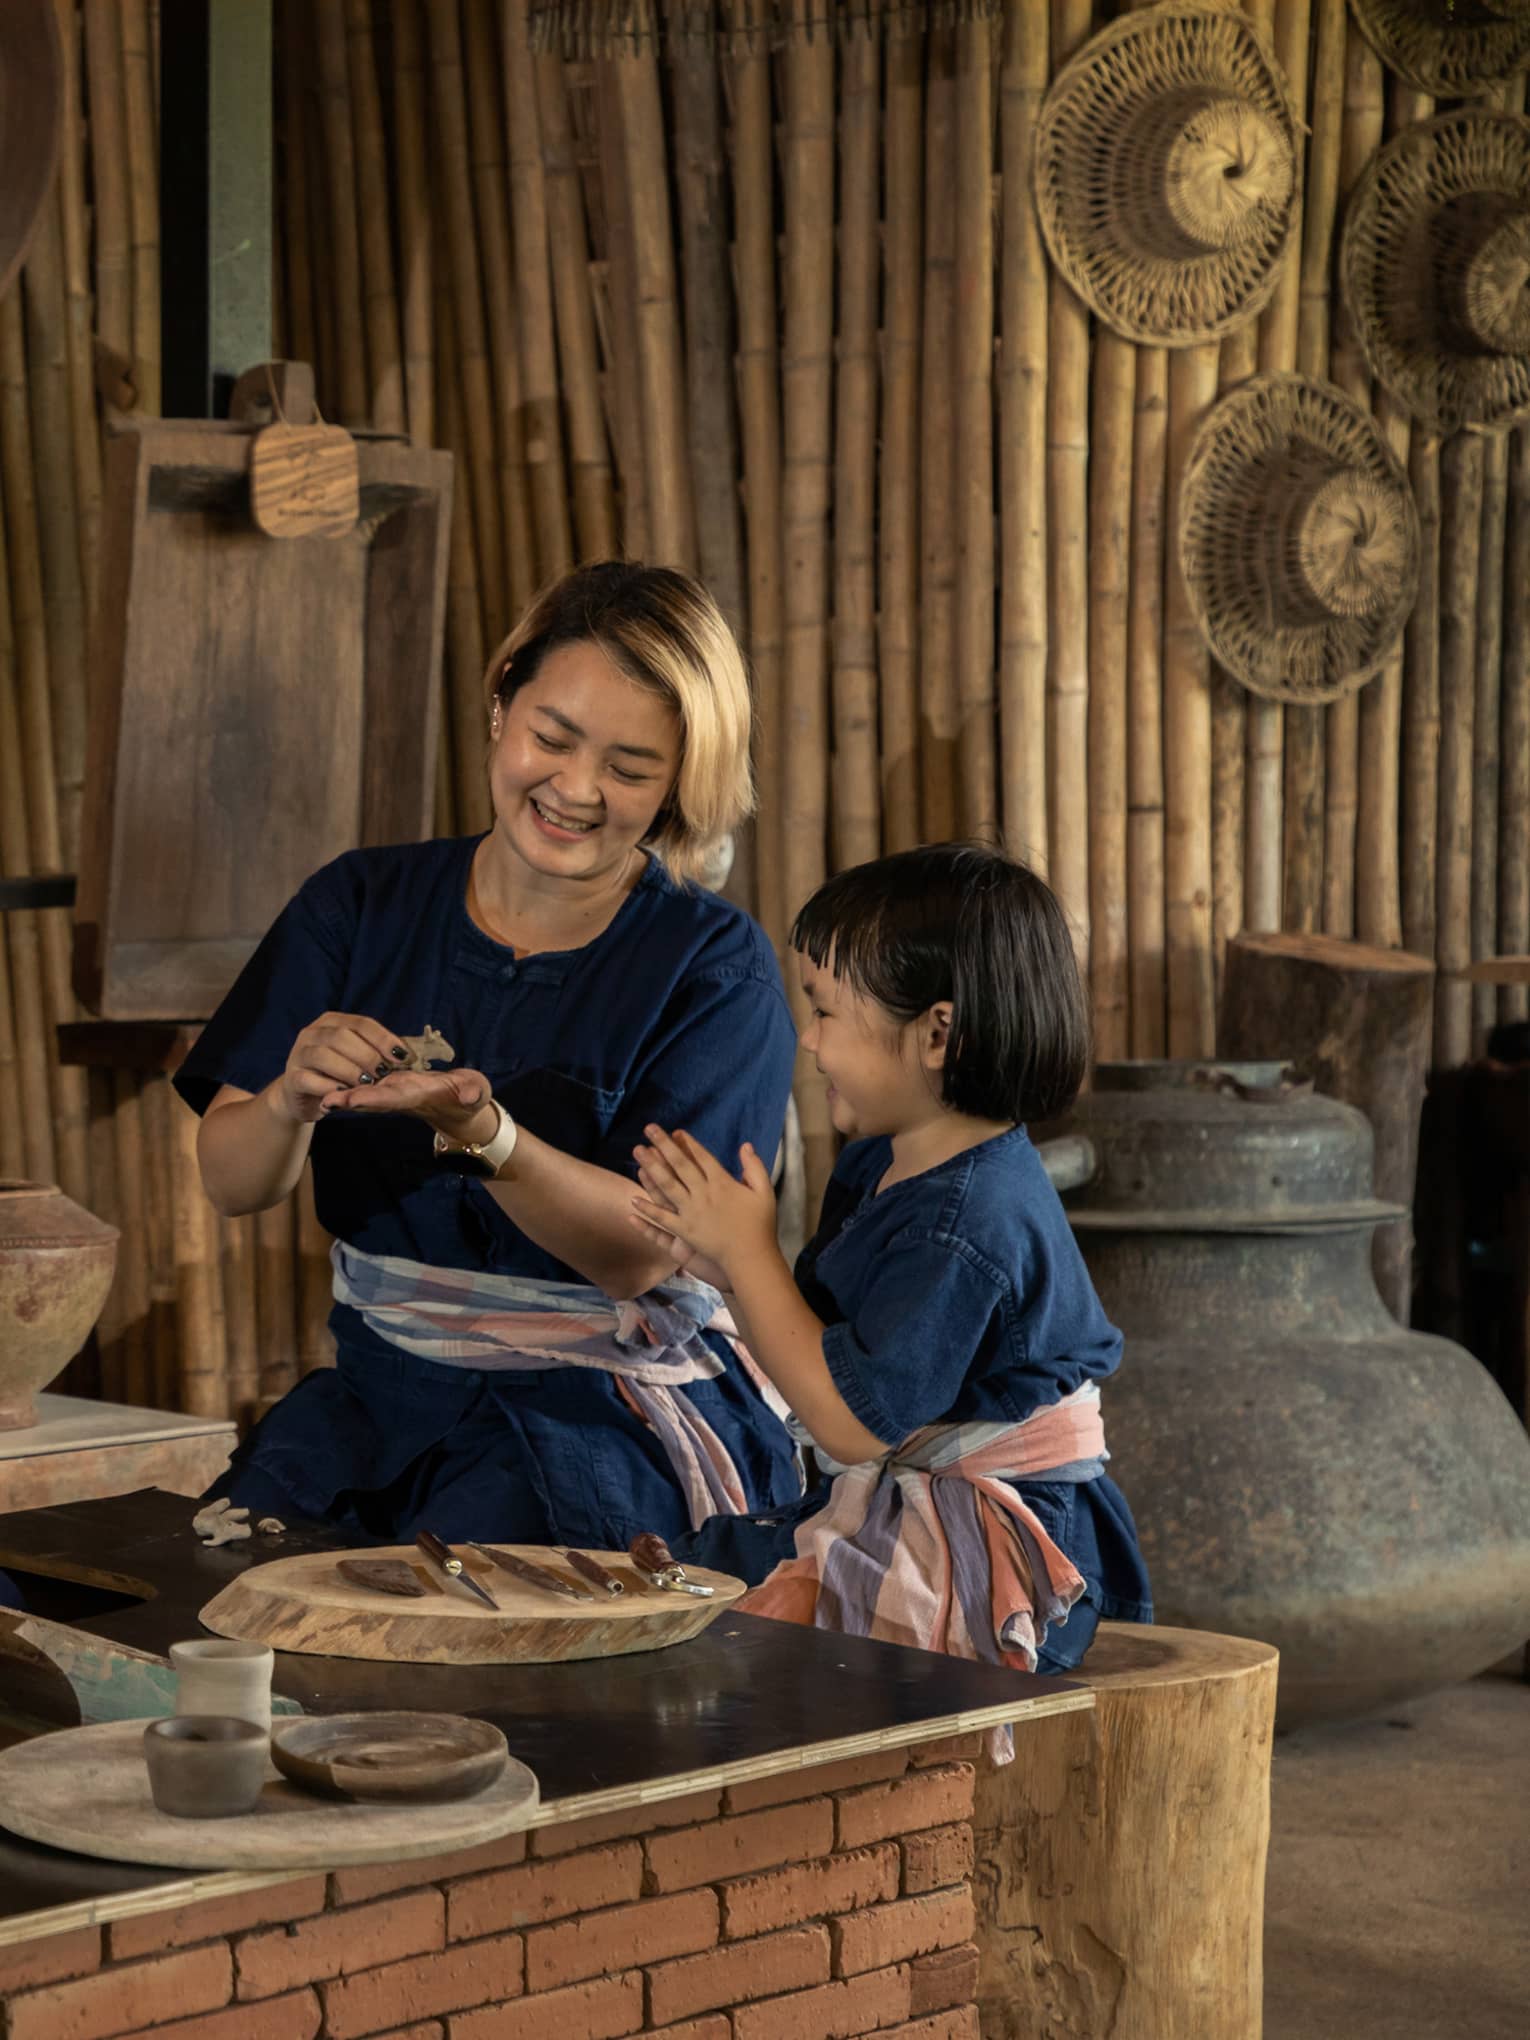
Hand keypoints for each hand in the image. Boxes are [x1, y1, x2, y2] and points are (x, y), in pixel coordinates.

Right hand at [273, 1012, 413, 1124]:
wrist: (301, 1094)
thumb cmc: (336, 1073)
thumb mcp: (354, 1057)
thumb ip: (374, 1051)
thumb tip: (405, 1055)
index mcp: (332, 1022)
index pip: (361, 1024)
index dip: (383, 1039)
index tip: (402, 1056)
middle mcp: (313, 1033)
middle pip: (342, 1037)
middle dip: (367, 1055)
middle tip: (383, 1072)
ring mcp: (299, 1054)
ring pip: (323, 1055)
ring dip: (349, 1070)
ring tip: (367, 1083)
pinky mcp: (292, 1078)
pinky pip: (309, 1079)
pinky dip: (330, 1087)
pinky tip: (345, 1093)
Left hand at [318, 1065, 498, 1146]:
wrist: (461, 1104)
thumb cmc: (471, 1097)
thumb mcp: (476, 1093)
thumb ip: (473, 1093)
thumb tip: (469, 1094)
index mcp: (421, 1097)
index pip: (395, 1098)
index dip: (373, 1098)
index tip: (353, 1100)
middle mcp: (403, 1097)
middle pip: (373, 1099)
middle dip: (350, 1100)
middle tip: (325, 1100)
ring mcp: (396, 1093)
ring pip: (366, 1094)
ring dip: (344, 1093)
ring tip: (320, 1092)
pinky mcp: (393, 1086)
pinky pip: (369, 1086)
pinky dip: (351, 1085)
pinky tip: (332, 1080)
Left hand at [630, 1125, 776, 1280]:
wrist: (751, 1258)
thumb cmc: (760, 1225)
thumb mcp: (765, 1192)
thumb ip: (754, 1167)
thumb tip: (745, 1146)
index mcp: (722, 1183)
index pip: (701, 1157)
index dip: (687, 1143)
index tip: (675, 1131)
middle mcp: (703, 1194)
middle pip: (680, 1165)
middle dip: (664, 1145)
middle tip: (649, 1129)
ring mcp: (691, 1213)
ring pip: (667, 1186)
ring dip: (651, 1167)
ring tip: (638, 1152)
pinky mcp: (684, 1232)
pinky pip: (662, 1219)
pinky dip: (648, 1209)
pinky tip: (633, 1199)